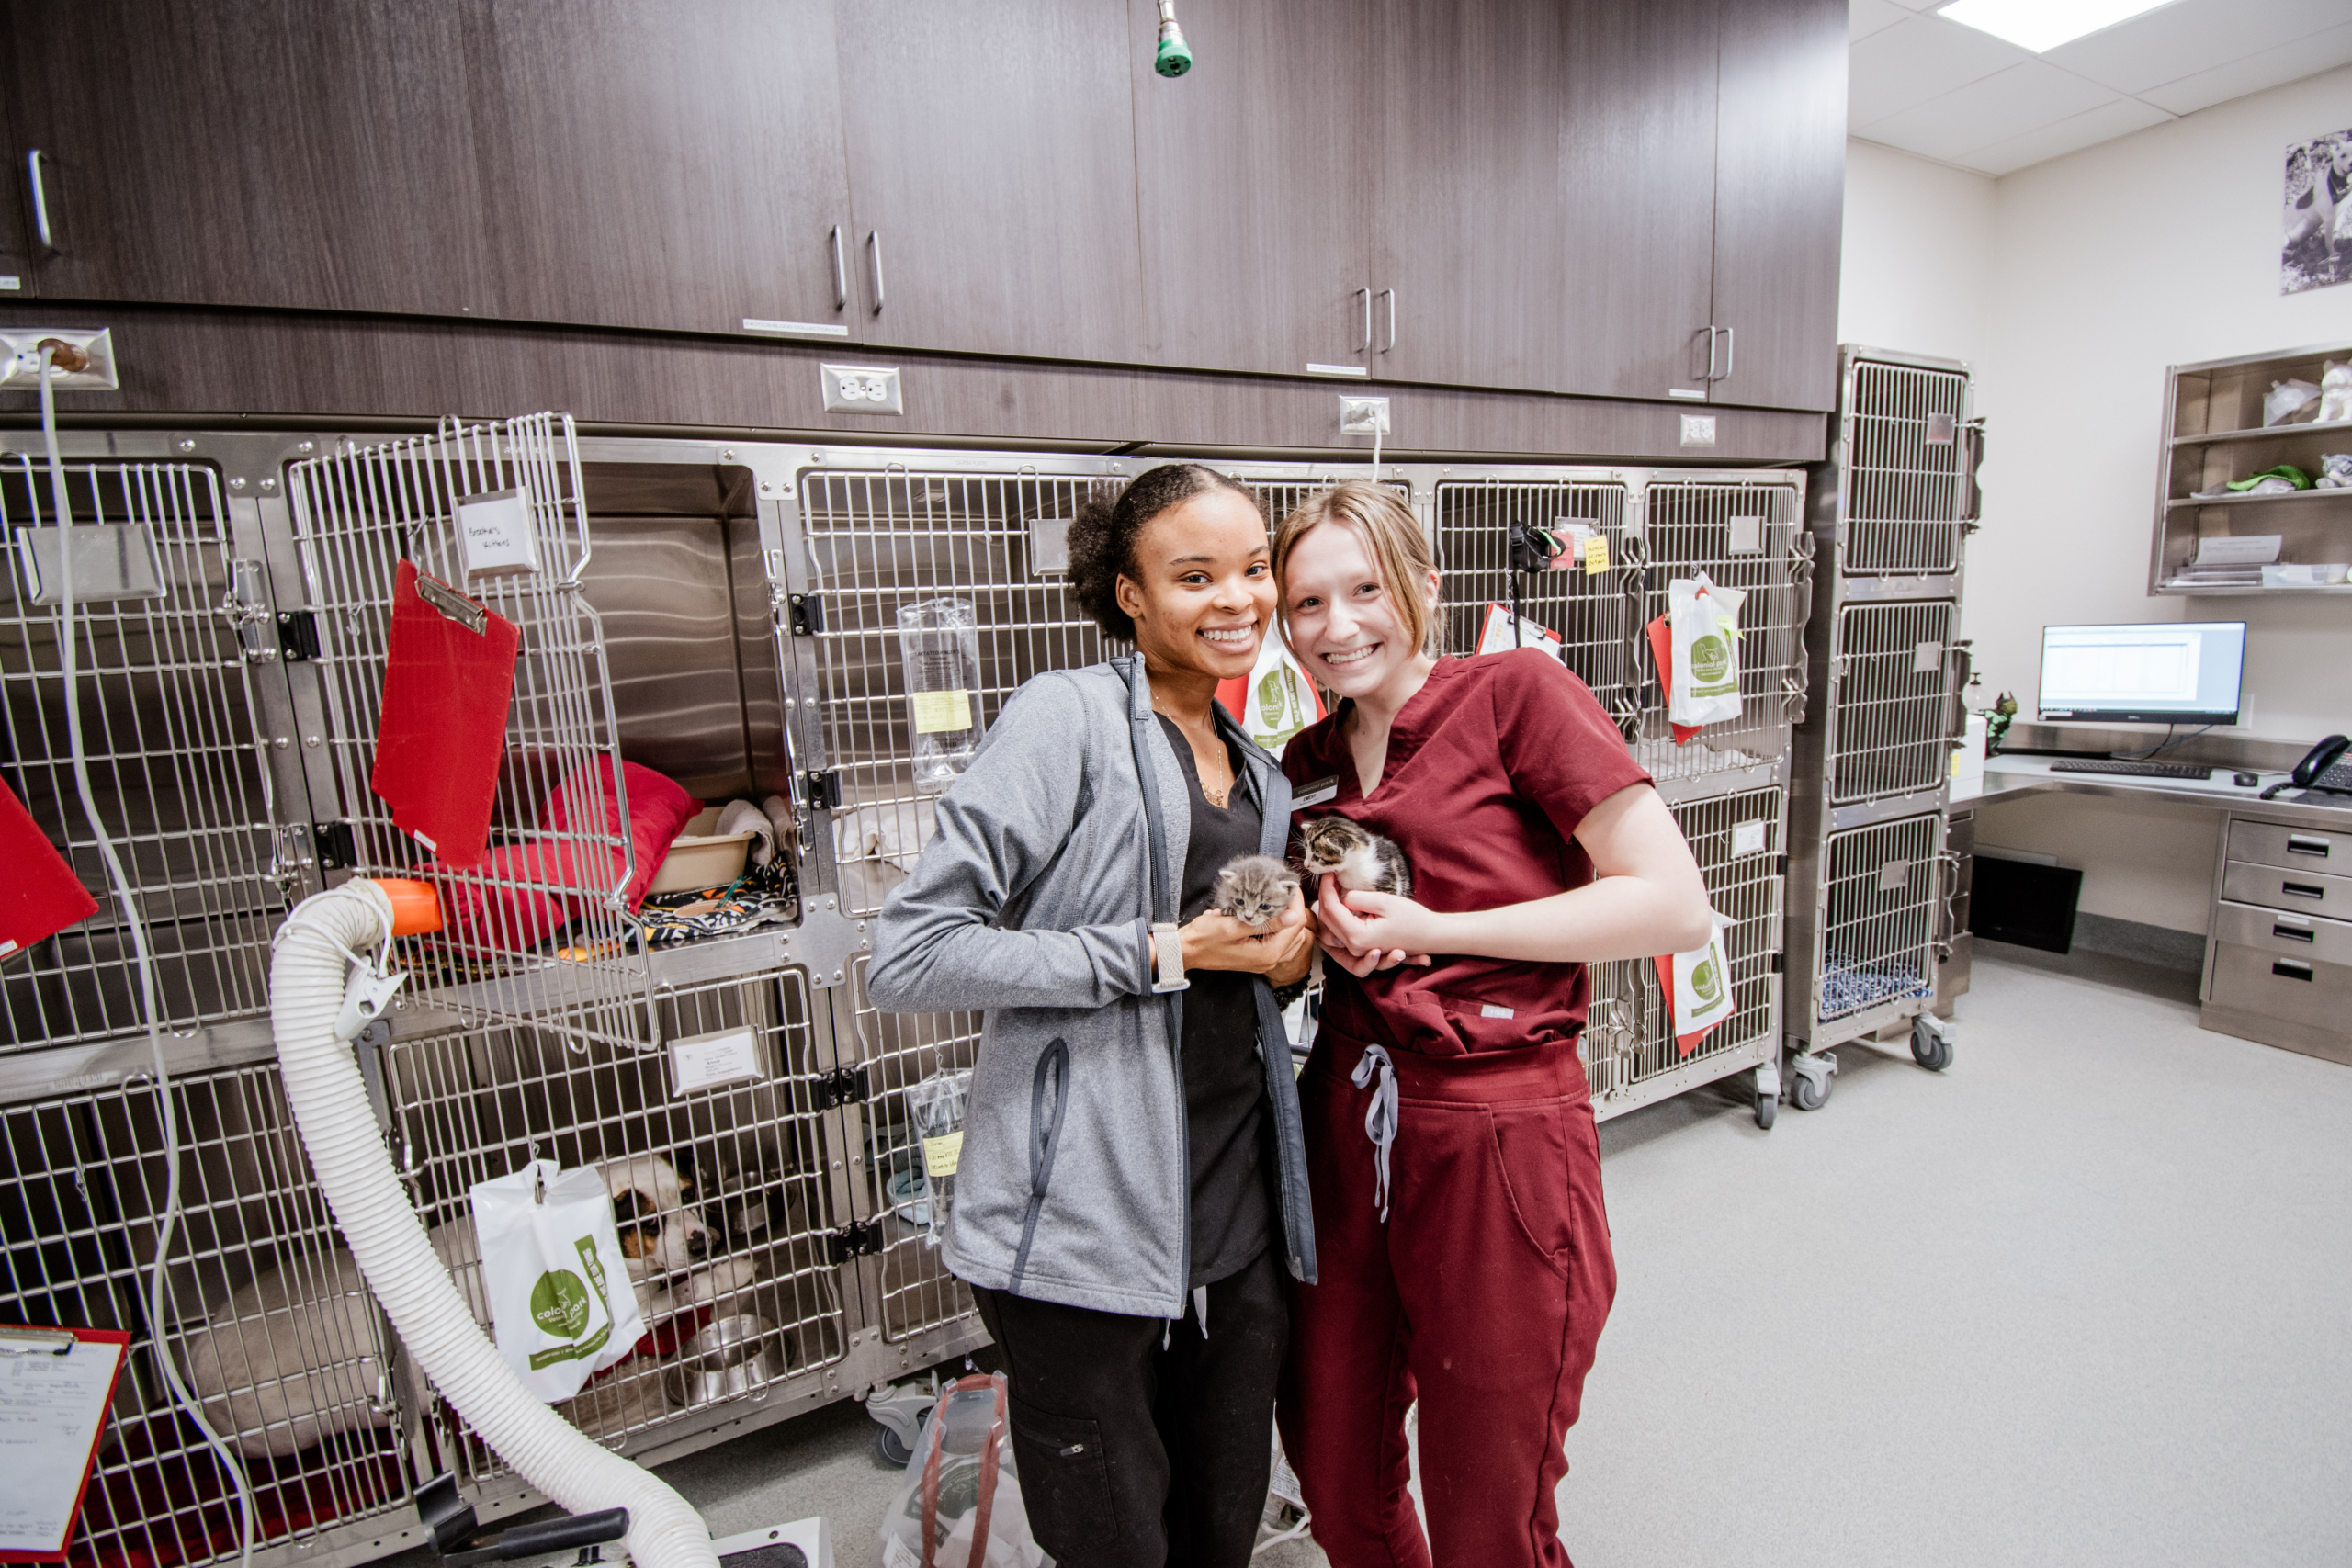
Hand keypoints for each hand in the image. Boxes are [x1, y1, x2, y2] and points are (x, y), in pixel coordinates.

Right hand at [1180, 890, 1314, 977]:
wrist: (1187, 951)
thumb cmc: (1204, 938)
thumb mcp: (1233, 926)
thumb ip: (1265, 923)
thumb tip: (1293, 916)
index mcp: (1266, 954)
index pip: (1295, 925)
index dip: (1296, 903)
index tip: (1292, 886)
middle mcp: (1268, 961)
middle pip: (1297, 934)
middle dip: (1294, 911)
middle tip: (1285, 892)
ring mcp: (1263, 961)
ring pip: (1290, 940)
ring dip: (1289, 921)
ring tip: (1280, 902)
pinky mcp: (1257, 958)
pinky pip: (1279, 944)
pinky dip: (1280, 930)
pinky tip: (1272, 917)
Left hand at [1314, 875, 1433, 975]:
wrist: (1432, 935)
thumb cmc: (1413, 919)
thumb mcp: (1384, 902)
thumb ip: (1357, 899)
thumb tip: (1340, 896)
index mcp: (1358, 938)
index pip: (1331, 909)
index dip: (1326, 888)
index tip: (1328, 871)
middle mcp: (1354, 947)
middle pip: (1326, 918)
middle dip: (1325, 895)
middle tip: (1331, 876)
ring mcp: (1357, 949)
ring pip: (1331, 924)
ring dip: (1330, 904)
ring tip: (1336, 885)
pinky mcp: (1361, 945)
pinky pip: (1341, 929)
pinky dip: (1337, 913)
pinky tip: (1341, 899)